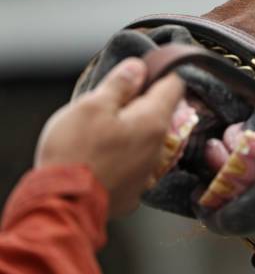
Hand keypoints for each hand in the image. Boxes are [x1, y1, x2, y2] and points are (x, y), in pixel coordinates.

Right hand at [34, 58, 184, 216]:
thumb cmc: (75, 154)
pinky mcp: (134, 188)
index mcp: (153, 121)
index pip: (174, 86)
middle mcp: (159, 147)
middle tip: (110, 101)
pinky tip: (99, 156)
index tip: (146, 69)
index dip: (161, 72)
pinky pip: (133, 162)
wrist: (62, 206)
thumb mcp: (92, 106)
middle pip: (159, 112)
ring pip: (145, 139)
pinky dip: (122, 155)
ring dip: (129, 130)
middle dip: (140, 102)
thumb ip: (120, 84)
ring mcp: (148, 170)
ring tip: (99, 131)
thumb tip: (138, 68)